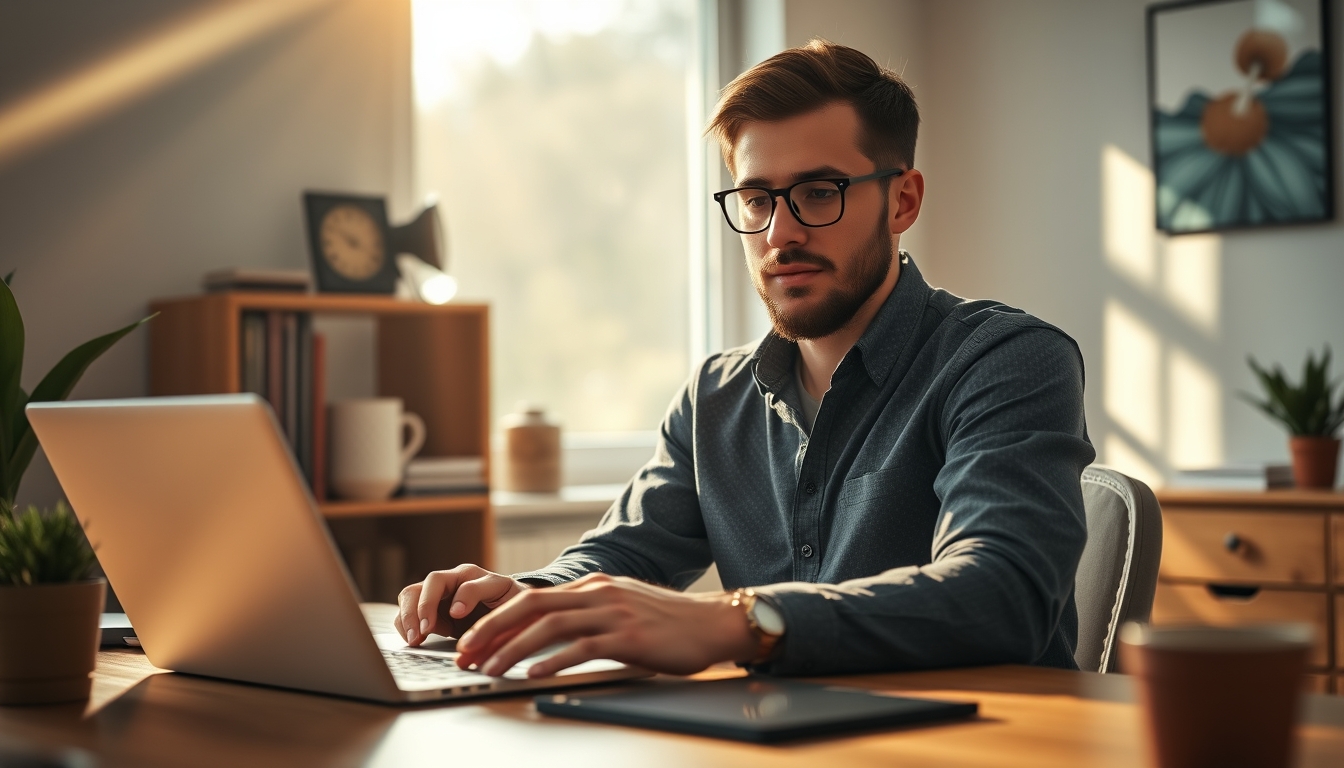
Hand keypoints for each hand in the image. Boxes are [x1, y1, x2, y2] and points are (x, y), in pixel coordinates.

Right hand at [394, 564, 527, 645]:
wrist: (501, 608)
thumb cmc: (507, 606)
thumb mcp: (510, 607)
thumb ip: (494, 613)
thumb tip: (460, 619)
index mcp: (478, 577)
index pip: (468, 583)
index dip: (463, 597)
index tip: (457, 614)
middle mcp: (454, 579)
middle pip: (432, 582)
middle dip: (424, 606)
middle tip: (424, 631)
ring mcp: (437, 591)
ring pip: (412, 593)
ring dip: (409, 616)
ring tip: (414, 640)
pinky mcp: (426, 606)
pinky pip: (407, 608)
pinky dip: (404, 624)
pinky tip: (413, 639)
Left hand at [454, 573, 759, 677]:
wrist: (714, 623)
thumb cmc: (671, 624)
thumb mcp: (624, 610)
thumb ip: (591, 615)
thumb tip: (554, 637)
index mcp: (595, 586)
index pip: (533, 598)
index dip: (497, 619)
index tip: (472, 641)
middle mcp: (599, 593)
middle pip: (531, 605)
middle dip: (492, 629)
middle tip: (466, 653)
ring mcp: (613, 613)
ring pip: (549, 626)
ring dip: (513, 648)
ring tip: (490, 668)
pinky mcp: (628, 637)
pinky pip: (581, 647)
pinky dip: (552, 660)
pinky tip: (533, 674)